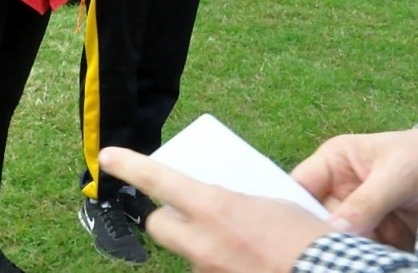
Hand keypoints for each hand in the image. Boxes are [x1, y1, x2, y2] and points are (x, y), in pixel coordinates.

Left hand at [98, 148, 330, 272]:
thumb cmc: (309, 238)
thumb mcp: (271, 203)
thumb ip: (233, 202)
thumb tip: (218, 204)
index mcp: (215, 207)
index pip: (158, 181)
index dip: (129, 166)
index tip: (107, 157)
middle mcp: (204, 242)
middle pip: (159, 226)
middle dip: (165, 218)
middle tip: (185, 213)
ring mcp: (210, 271)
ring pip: (188, 255)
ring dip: (201, 247)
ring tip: (237, 245)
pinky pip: (210, 272)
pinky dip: (222, 266)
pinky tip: (245, 263)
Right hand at [290, 129, 417, 249]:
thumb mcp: (395, 174)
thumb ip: (365, 202)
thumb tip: (332, 230)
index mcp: (334, 163)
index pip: (300, 186)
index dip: (293, 206)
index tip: (297, 229)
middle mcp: (341, 191)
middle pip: (318, 219)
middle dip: (325, 235)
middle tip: (336, 247)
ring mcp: (360, 217)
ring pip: (340, 240)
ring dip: (349, 250)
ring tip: (358, 256)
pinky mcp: (381, 238)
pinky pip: (364, 253)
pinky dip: (367, 259)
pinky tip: (371, 261)